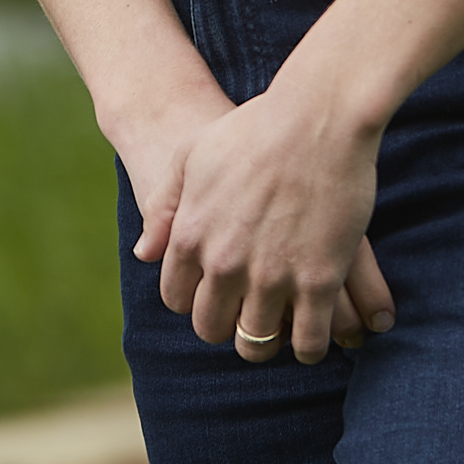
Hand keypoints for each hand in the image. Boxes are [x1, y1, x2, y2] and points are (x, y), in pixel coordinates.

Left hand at [132, 77, 395, 361]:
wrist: (317, 116)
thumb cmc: (254, 129)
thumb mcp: (191, 157)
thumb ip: (164, 208)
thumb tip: (144, 254)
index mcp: (190, 236)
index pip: (175, 298)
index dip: (193, 300)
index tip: (212, 293)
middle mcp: (224, 264)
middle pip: (211, 327)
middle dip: (225, 326)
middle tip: (245, 316)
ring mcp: (271, 276)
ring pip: (256, 342)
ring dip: (264, 342)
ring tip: (278, 330)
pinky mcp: (319, 281)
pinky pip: (308, 341)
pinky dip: (309, 347)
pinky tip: (313, 333)